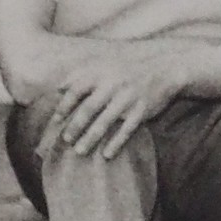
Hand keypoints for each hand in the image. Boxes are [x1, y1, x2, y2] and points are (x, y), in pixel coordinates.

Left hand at [47, 51, 184, 158]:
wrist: (165, 67)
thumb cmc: (128, 69)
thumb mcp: (105, 66)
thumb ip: (81, 75)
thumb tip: (58, 87)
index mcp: (100, 73)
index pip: (76, 90)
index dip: (64, 106)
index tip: (55, 121)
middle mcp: (113, 84)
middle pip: (89, 108)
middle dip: (75, 125)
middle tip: (65, 140)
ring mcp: (128, 97)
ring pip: (106, 121)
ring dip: (91, 138)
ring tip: (80, 151)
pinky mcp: (142, 109)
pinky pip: (127, 129)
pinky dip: (116, 142)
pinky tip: (107, 155)